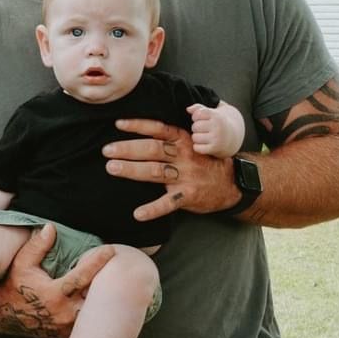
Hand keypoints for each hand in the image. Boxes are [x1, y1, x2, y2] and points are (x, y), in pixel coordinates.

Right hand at [0, 220, 115, 337]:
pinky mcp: (67, 334)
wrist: (2, 316)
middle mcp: (64, 312)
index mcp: (54, 294)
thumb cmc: (12, 287)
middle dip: (108, 283)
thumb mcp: (21, 264)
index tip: (110, 250)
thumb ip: (37, 246)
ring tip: (115, 285)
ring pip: (95, 312)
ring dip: (103, 299)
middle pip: (96, 297)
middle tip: (121, 268)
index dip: (98, 260)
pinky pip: (89, 324)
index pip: (83, 275)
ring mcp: (67, 326)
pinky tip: (102, 301)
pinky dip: (96, 312)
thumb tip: (51, 228)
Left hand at [105, 118, 239, 223]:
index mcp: (184, 141)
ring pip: (155, 171)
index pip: (158, 129)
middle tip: (106, 150)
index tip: (118, 124)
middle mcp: (184, 156)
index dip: (138, 125)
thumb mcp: (191, 144)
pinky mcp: (188, 195)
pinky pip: (168, 203)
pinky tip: (138, 214)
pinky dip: (153, 209)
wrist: (231, 183)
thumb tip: (139, 134)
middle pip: (152, 149)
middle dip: (128, 149)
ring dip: (132, 170)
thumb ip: (170, 141)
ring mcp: (186, 176)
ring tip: (112, 168)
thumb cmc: (204, 162)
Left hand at [188, 101, 245, 156]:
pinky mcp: (214, 148)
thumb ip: (200, 108)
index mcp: (217, 116)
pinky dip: (198, 147)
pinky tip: (205, 144)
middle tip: (205, 129)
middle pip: (195, 126)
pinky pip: (197, 148)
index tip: (202, 119)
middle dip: (197, 128)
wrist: (234, 137)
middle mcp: (217, 127)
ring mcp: (216, 138)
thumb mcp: (213, 112)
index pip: (197, 114)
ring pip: (194, 137)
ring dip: (197, 138)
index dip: (196, 117)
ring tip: (205, 136)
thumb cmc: (220, 122)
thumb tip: (188, 109)